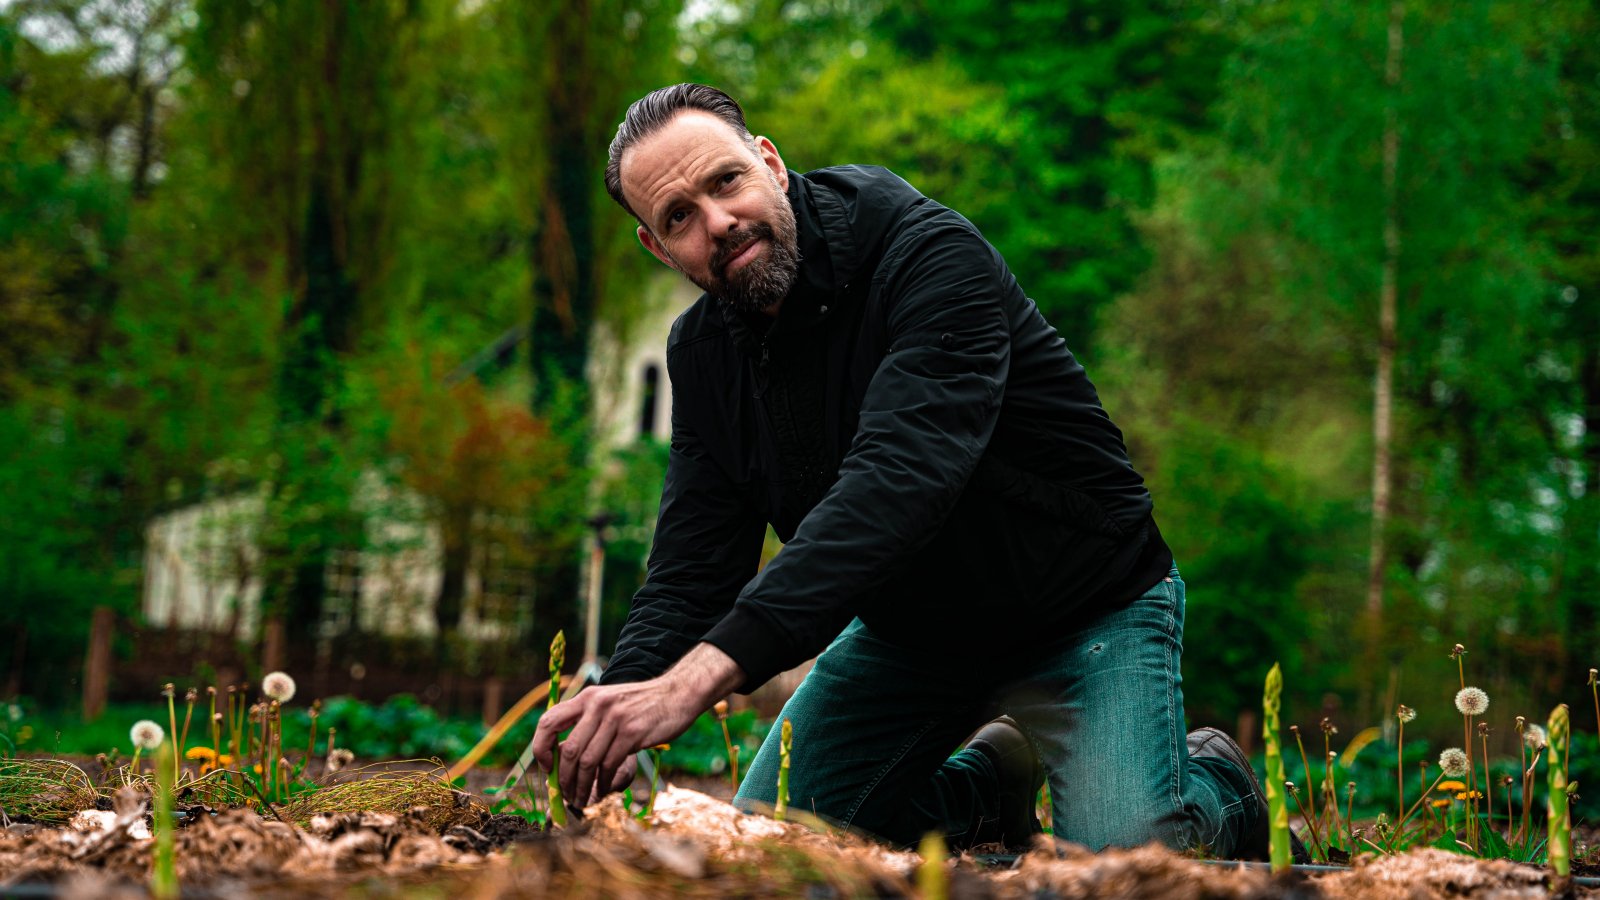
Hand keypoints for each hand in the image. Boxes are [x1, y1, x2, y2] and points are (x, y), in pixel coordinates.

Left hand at [531, 643, 743, 805]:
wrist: (678, 693)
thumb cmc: (642, 704)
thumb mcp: (610, 702)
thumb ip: (588, 722)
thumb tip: (564, 758)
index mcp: (587, 698)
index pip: (548, 722)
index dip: (541, 748)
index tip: (547, 768)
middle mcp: (597, 705)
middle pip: (568, 750)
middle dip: (564, 779)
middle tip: (567, 795)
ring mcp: (615, 718)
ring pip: (587, 761)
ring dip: (582, 786)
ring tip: (583, 798)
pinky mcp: (632, 732)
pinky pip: (608, 765)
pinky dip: (602, 783)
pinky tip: (603, 789)